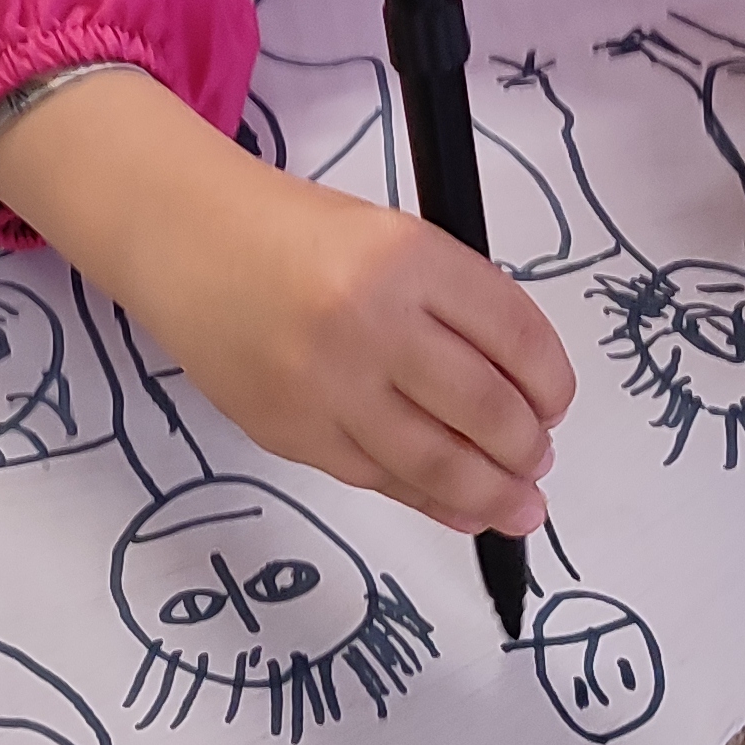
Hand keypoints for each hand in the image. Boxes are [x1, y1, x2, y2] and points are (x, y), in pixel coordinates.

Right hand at [0, 68, 573, 536]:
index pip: (516, 336)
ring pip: (436, 461)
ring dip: (493, 493)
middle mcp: (369, 321)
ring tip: (521, 504)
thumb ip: (456, 304)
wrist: (188, 244)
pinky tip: (462, 508)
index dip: (552, 384)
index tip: (556, 404)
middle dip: (528, 448)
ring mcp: (325, 384)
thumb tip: (525, 396)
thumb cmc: (300, 237)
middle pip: (485, 409)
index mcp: (408, 256)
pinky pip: (378, 479)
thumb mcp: (394, 238)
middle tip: (540, 458)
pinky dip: (431, 501)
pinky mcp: (291, 432)